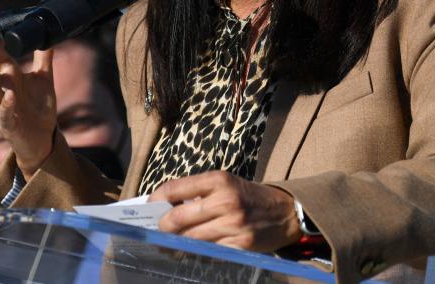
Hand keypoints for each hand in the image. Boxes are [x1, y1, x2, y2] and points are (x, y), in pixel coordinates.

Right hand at [0, 2, 56, 177]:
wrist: (44, 140)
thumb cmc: (38, 108)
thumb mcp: (44, 77)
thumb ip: (43, 56)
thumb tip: (47, 32)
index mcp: (6, 75)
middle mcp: (0, 88)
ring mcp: (2, 106)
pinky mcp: (10, 125)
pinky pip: (4, 115)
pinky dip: (6, 105)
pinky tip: (11, 96)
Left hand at [148, 171, 302, 252]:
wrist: (284, 212)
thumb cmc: (248, 196)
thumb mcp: (225, 183)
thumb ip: (198, 192)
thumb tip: (165, 206)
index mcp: (218, 180)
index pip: (175, 188)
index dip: (156, 199)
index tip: (151, 205)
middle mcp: (224, 201)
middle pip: (177, 218)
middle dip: (162, 227)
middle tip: (157, 230)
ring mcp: (232, 225)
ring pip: (189, 240)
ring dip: (174, 244)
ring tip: (167, 244)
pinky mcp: (239, 246)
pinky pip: (206, 254)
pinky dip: (195, 254)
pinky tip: (191, 251)